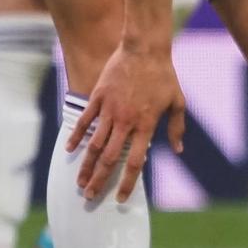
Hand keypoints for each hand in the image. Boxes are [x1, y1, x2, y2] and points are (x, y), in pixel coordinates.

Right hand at [70, 39, 181, 203]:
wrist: (144, 49)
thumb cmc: (163, 75)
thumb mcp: (177, 102)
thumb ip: (176, 128)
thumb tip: (177, 150)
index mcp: (145, 126)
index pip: (134, 163)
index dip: (126, 183)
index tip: (120, 198)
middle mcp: (125, 122)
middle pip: (108, 159)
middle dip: (99, 181)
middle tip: (89, 197)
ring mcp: (109, 110)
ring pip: (94, 145)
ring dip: (85, 166)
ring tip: (79, 182)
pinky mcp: (98, 98)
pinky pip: (85, 121)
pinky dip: (76, 136)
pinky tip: (69, 150)